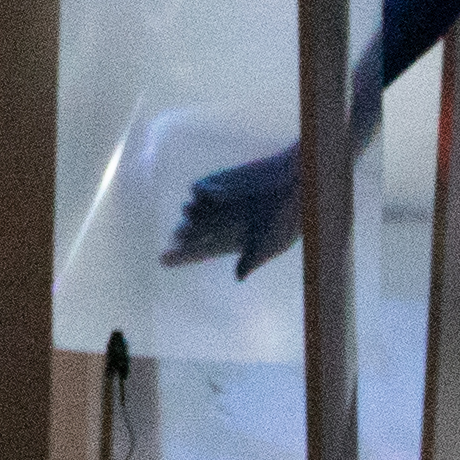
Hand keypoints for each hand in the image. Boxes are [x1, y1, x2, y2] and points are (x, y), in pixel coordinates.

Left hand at [162, 142, 308, 278]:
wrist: (297, 183)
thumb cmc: (289, 218)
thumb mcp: (273, 244)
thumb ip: (253, 258)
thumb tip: (238, 277)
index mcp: (231, 243)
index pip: (200, 253)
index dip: (180, 257)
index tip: (163, 259)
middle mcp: (220, 224)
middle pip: (189, 235)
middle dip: (183, 236)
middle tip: (181, 235)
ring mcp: (218, 203)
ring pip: (190, 211)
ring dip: (190, 215)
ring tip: (195, 216)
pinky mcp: (221, 183)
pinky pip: (198, 190)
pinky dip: (201, 194)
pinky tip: (219, 195)